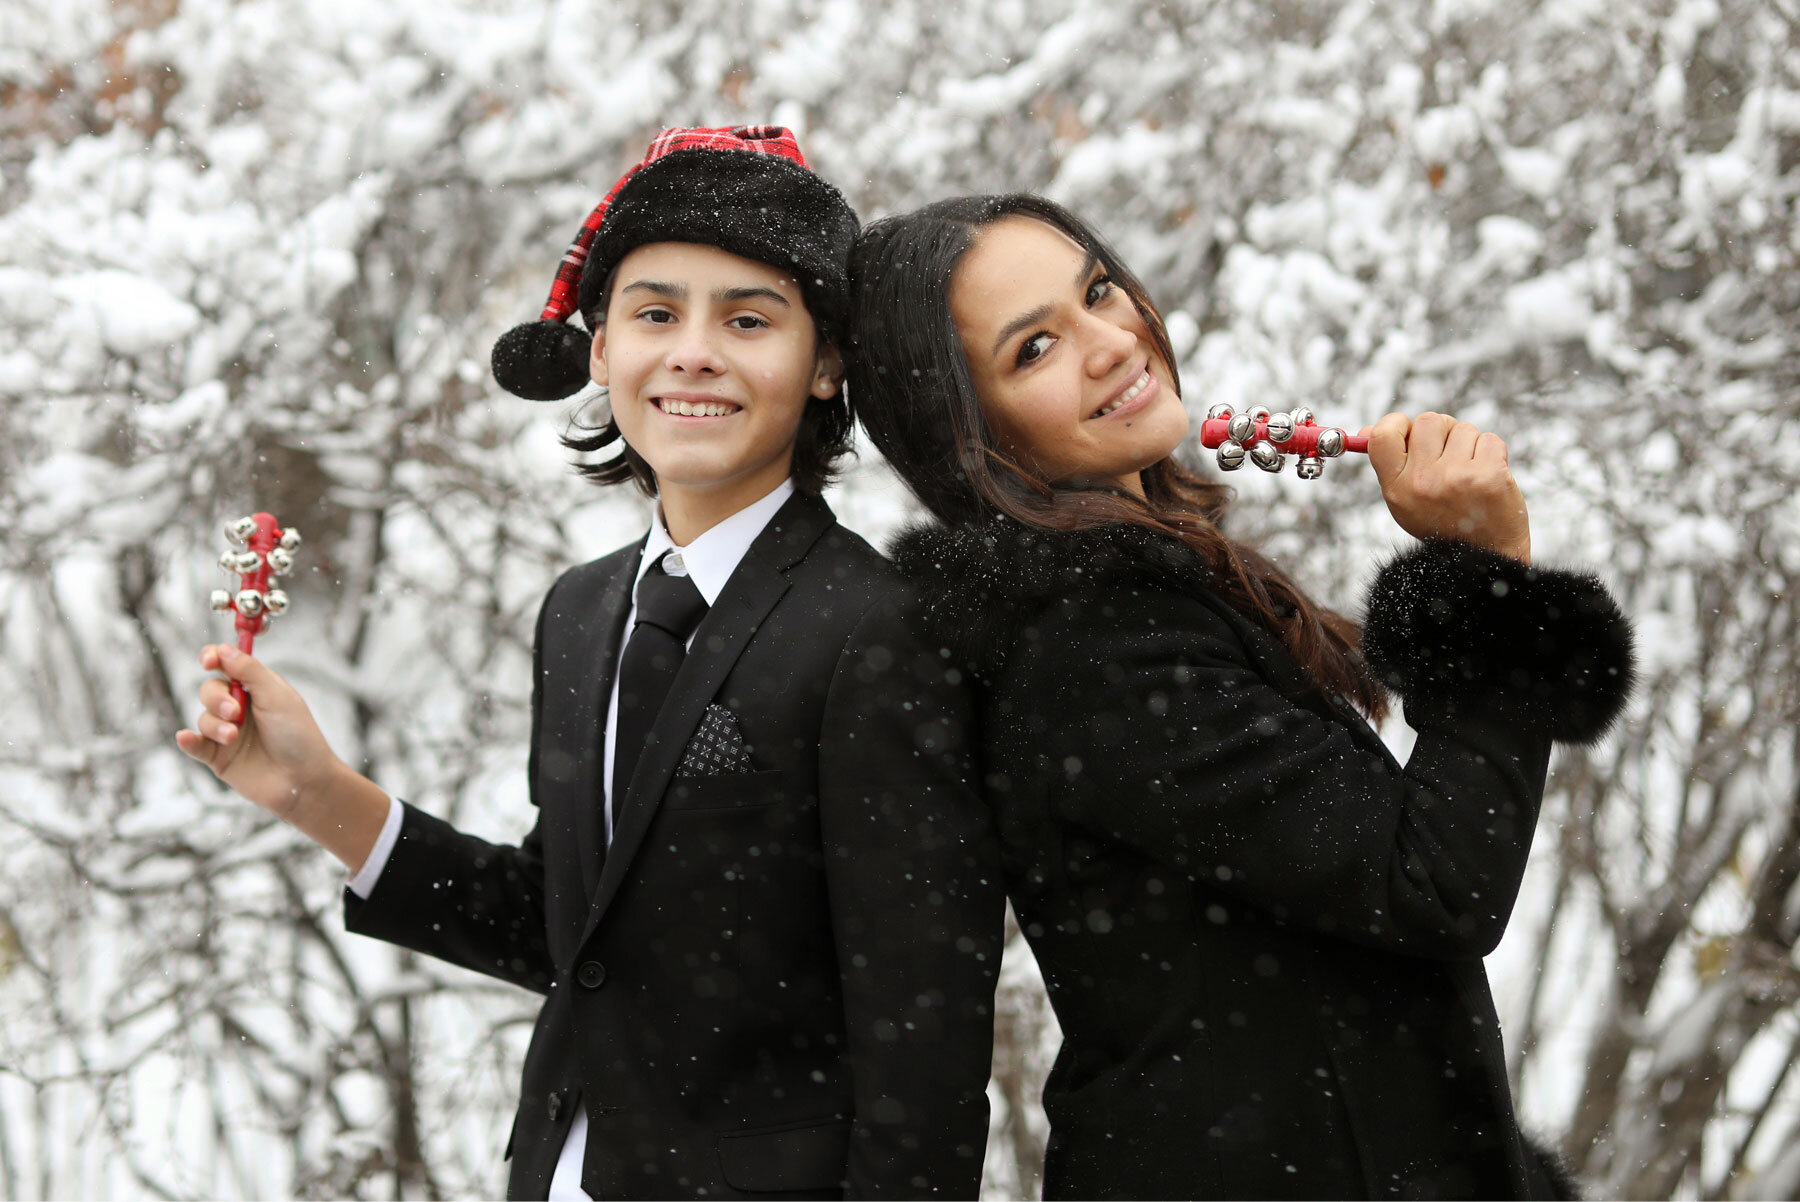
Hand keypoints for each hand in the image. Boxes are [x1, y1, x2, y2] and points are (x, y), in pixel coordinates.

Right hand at [175, 644, 343, 822]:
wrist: (304, 780)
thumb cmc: (298, 736)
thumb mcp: (277, 697)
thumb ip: (250, 671)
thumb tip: (223, 649)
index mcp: (257, 689)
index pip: (227, 665)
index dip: (213, 658)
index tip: (208, 661)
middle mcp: (240, 708)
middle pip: (210, 690)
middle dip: (217, 698)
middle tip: (234, 711)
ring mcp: (228, 733)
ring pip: (203, 718)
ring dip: (215, 724)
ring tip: (233, 736)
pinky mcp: (219, 758)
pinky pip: (195, 746)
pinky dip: (188, 741)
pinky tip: (185, 737)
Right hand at [1364, 412, 1530, 561]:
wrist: (1484, 556)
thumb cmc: (1441, 523)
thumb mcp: (1404, 500)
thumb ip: (1389, 464)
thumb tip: (1368, 429)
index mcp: (1397, 488)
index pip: (1383, 436)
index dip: (1397, 423)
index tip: (1409, 430)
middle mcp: (1423, 482)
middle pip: (1428, 421)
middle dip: (1442, 430)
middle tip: (1448, 453)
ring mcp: (1457, 478)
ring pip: (1463, 429)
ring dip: (1469, 444)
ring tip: (1469, 473)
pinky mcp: (1489, 476)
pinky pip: (1490, 440)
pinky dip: (1491, 453)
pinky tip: (1488, 476)